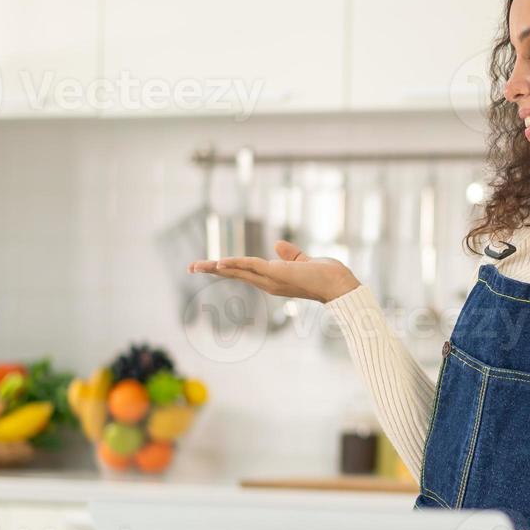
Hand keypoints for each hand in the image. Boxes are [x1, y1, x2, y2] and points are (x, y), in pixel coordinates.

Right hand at [188, 240, 359, 303]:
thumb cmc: (325, 275)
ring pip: (237, 271)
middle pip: (234, 274)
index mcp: (272, 279)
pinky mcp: (275, 273)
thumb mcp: (303, 261)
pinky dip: (234, 264)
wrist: (339, 284)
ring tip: (195, 266)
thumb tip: (277, 245)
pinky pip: (250, 266)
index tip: (209, 265)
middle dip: (212, 270)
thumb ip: (290, 254)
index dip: (226, 267)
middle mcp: (268, 282)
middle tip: (190, 267)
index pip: (244, 271)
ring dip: (216, 267)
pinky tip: (219, 262)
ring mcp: (270, 279)